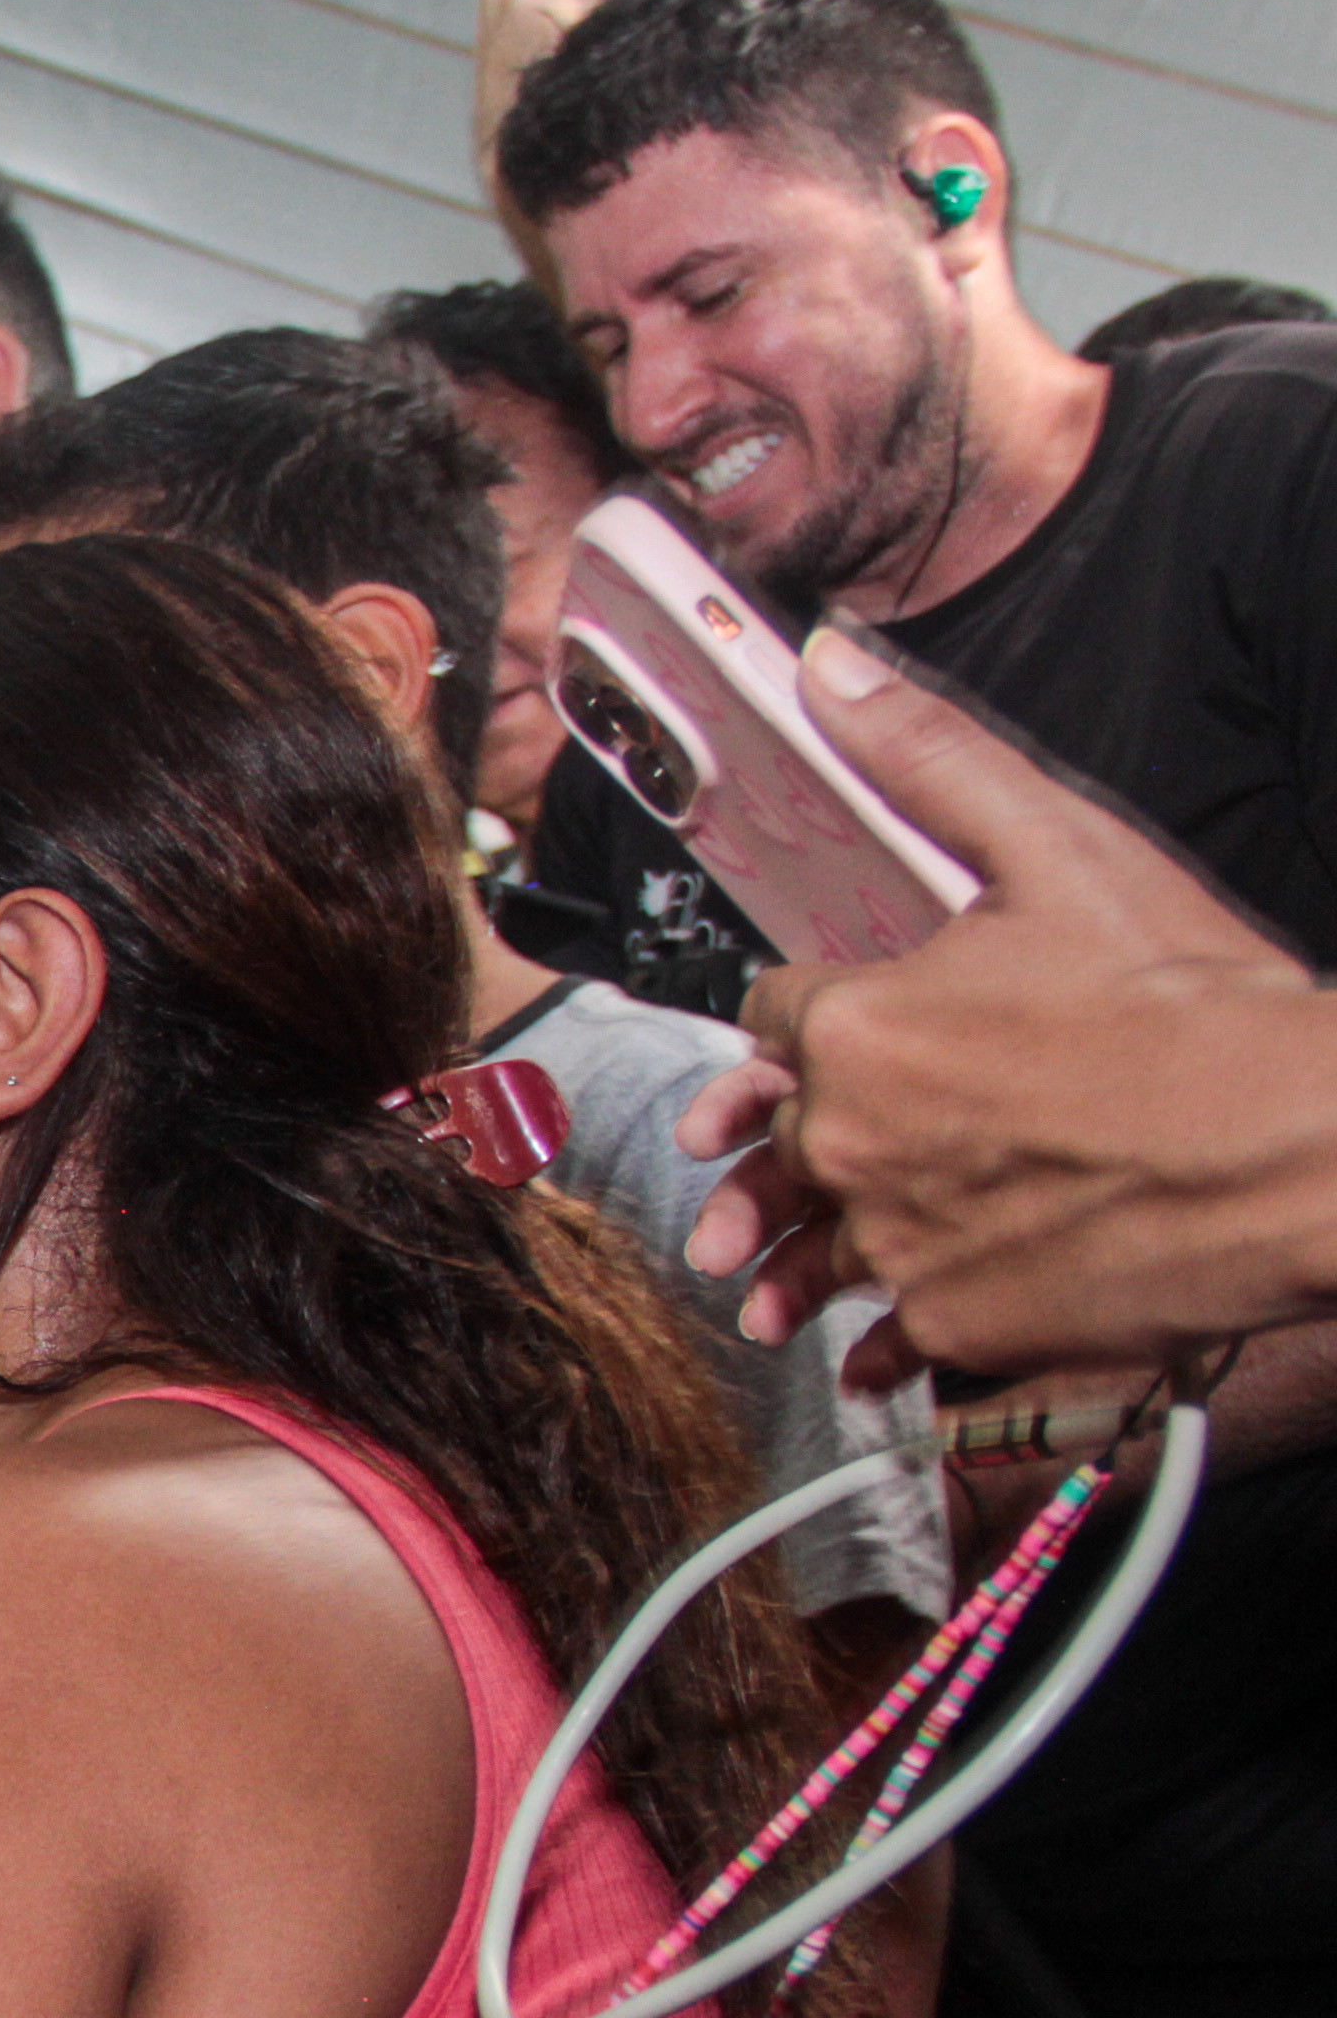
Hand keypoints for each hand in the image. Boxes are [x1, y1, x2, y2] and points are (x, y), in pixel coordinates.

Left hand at [678, 627, 1327, 1371]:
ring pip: (818, 1248)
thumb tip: (830, 667)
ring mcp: (903, 1238)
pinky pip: (891, 1336)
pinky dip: (886, 1338)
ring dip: (793, 1259)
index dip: (807, 1018)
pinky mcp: (959, 1319)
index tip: (828, 1031)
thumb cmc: (1196, 1001)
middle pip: (781, 1141)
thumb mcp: (1063, 850)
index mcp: (857, 1028)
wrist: (1306, 1144)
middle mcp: (855, 1141)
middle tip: (737, 1169)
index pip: (777, 1019)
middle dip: (771, 1148)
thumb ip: (932, 761)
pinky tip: (875, 1350)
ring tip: (765, 1284)